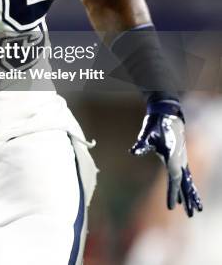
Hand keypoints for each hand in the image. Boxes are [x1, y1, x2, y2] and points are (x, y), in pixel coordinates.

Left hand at [130, 100, 202, 216]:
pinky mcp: (180, 157)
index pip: (173, 178)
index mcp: (172, 156)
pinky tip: (186, 194)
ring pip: (187, 180)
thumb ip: (142, 143)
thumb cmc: (156, 123)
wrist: (168, 113)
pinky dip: (188, 185)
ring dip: (191, 195)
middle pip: (184, 183)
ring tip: (195, 210)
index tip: (171, 207)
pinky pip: (186, 175)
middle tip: (191, 215)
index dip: (172, 192)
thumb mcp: (147, 132)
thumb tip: (133, 151)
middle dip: (187, 199)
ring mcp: (182, 158)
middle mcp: (179, 159)